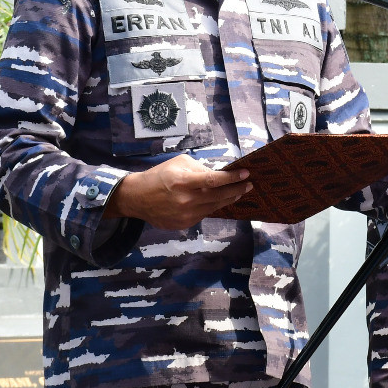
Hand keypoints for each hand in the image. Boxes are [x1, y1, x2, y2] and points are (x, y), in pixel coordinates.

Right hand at [106, 155, 250, 228]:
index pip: (214, 180)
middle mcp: (186, 200)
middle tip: (249, 184)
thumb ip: (200, 169)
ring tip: (238, 192)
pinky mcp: (184, 224)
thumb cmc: (159, 176)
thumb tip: (219, 174)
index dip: (232, 178)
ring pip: (215, 207)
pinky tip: (220, 200)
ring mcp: (185, 215)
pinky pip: (205, 214)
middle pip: (219, 196)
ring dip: (228, 199)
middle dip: (237, 189)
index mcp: (183, 181)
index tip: (246, 173)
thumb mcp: (179, 163)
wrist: (138, 198)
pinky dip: (213, 206)